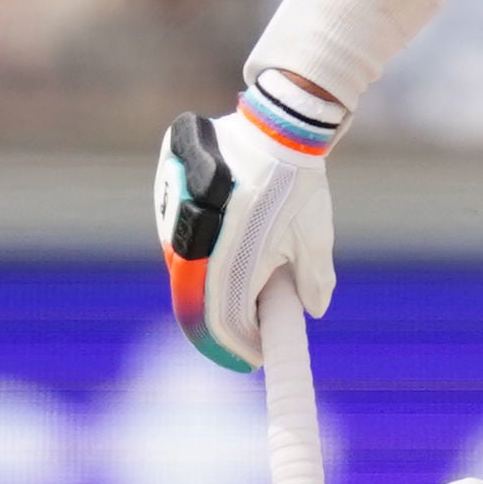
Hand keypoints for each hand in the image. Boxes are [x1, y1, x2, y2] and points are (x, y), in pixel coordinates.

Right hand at [152, 90, 336, 371]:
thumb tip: (314, 309)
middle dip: (219, 323)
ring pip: (182, 270)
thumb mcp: (314, 234)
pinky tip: (217, 262)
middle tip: (243, 336)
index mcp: (236, 258)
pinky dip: (193, 258)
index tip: (252, 356)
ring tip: (237, 299)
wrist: (277, 126)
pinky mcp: (167, 192)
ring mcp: (177, 215)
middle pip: (197, 300)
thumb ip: (314, 277)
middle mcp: (199, 242)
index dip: (237, 344)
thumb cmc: (299, 183)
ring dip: (205, 290)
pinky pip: (175, 238)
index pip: (225, 320)